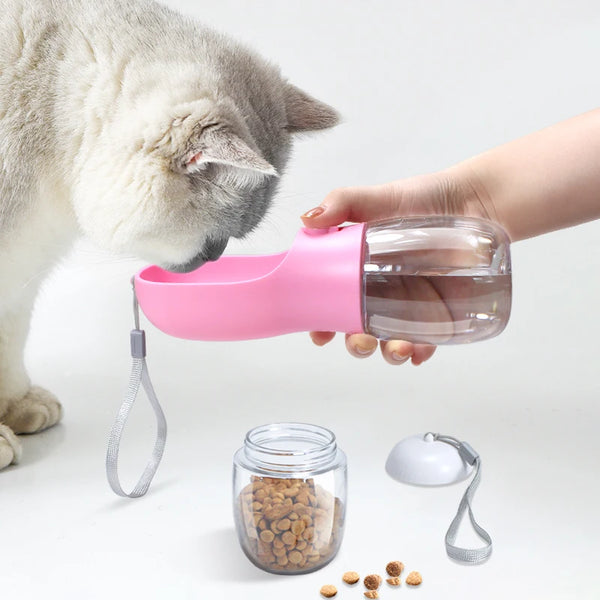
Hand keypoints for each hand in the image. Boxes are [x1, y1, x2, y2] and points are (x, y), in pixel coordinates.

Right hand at [301, 168, 495, 364]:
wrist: (476, 199)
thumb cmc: (426, 198)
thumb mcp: (379, 197)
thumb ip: (343, 203)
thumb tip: (308, 219)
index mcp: (358, 270)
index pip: (332, 302)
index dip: (321, 321)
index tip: (320, 334)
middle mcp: (380, 292)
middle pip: (358, 329)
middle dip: (355, 344)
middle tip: (360, 340)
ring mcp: (410, 305)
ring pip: (390, 341)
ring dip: (388, 352)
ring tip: (398, 348)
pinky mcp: (440, 313)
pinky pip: (427, 342)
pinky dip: (420, 353)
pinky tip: (419, 353)